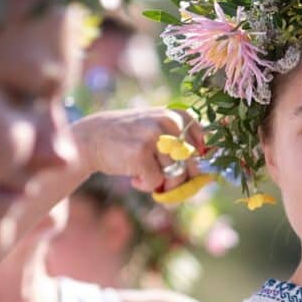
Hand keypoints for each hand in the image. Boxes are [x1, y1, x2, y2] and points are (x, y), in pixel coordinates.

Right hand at [71, 108, 205, 191]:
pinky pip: (155, 181)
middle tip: (163, 180)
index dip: (198, 165)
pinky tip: (133, 176)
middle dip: (179, 180)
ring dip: (160, 183)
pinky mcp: (140, 152)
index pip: (205, 147)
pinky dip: (145, 185)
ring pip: (175, 176)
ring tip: (143, 173)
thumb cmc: (132, 140)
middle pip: (192, 165)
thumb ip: (184, 146)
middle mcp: (169, 122)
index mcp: (179, 116)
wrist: (92, 138)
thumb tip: (208, 175)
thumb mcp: (160, 131)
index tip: (187, 172)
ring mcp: (154, 136)